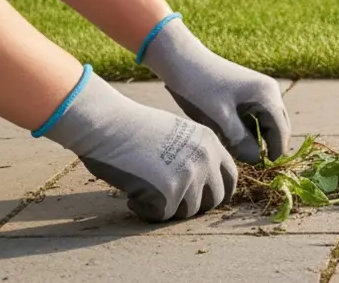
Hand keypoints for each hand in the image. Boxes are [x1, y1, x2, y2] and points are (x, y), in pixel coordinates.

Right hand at [38, 67, 237, 221]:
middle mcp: (205, 158)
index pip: (230, 178)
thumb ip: (195, 154)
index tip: (200, 198)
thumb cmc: (134, 128)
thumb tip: (202, 184)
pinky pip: (162, 216)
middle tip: (168, 199)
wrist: (108, 123)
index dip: (216, 192)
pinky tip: (132, 197)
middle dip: (192, 205)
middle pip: (214, 200)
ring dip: (167, 208)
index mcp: (210, 142)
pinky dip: (146, 211)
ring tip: (145, 192)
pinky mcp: (168, 192)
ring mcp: (189, 175)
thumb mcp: (178, 133)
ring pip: (188, 211)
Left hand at [138, 14, 291, 163]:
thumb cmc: (200, 85)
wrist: (182, 60)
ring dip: (257, 137)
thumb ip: (240, 138)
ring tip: (240, 152)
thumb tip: (257, 159)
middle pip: (278, 126)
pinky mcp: (249, 92)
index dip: (275, 151)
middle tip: (253, 164)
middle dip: (268, 145)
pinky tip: (233, 138)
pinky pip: (256, 116)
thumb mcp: (219, 116)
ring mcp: (260, 90)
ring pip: (267, 122)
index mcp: (267, 94)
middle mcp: (269, 91)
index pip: (281, 130)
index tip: (266, 170)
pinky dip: (249, 129)